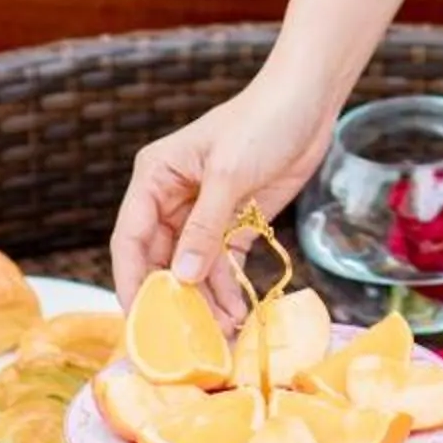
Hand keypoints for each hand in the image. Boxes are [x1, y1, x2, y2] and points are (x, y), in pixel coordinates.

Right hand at [110, 65, 335, 319]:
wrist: (311, 101)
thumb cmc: (263, 122)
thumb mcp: (229, 173)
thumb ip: (204, 228)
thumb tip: (179, 279)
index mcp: (155, 178)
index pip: (131, 239)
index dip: (131, 281)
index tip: (140, 322)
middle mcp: (173, 199)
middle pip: (160, 260)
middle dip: (172, 299)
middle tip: (185, 341)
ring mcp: (205, 213)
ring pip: (192, 268)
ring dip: (203, 300)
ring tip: (218, 335)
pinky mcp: (236, 222)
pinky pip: (222, 264)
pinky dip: (227, 290)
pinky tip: (235, 314)